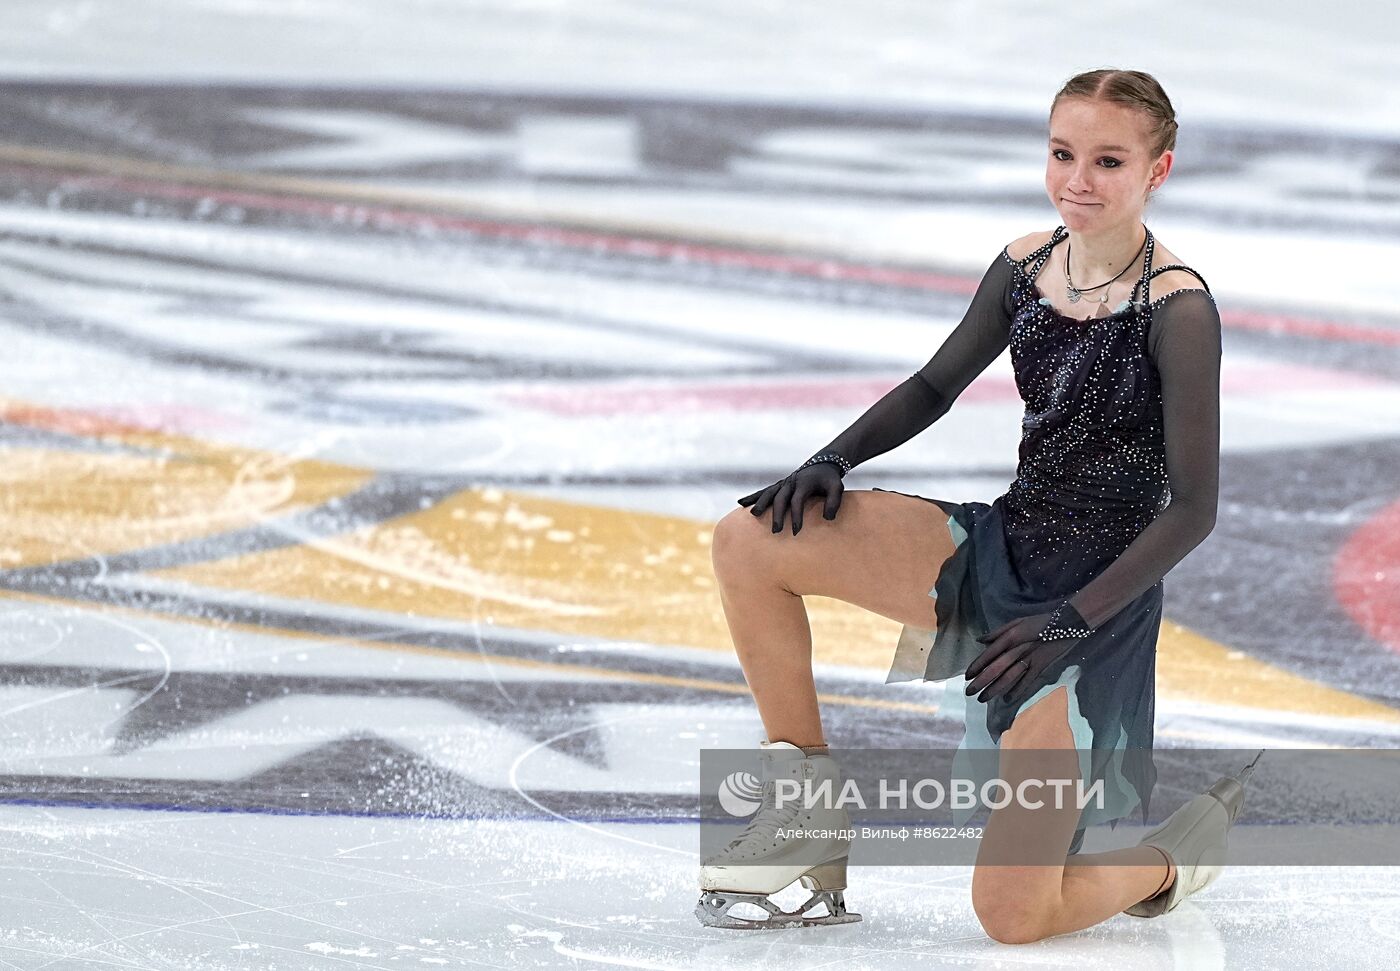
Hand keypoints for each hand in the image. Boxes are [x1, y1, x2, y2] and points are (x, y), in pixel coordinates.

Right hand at [737, 462, 843, 535]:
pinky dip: (753, 497)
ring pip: (769, 493)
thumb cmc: (830, 479)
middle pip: (780, 498)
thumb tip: (828, 518)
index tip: (796, 531)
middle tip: (775, 531)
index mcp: (804, 483)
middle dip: (776, 515)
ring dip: (760, 504)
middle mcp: (791, 482)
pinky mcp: (779, 485)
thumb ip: (834, 502)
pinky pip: (764, 491)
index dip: (796, 515)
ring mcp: (783, 483)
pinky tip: (741, 504)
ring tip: (754, 515)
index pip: (797, 501)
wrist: (822, 464)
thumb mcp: (837, 488)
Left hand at [963, 613, 1079, 706]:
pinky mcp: (1041, 666)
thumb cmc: (1040, 622)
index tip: (967, 676)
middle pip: (995, 668)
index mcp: (1010, 637)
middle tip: (969, 692)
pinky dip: (1017, 691)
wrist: (1067, 624)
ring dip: (994, 689)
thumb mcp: (1017, 622)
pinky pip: (1027, 681)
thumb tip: (980, 640)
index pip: (989, 654)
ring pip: (1008, 677)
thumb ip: (998, 632)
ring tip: (983, 699)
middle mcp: (1017, 649)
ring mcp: (1029, 658)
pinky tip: (1007, 700)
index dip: (977, 666)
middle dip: (981, 682)